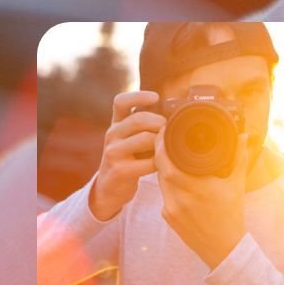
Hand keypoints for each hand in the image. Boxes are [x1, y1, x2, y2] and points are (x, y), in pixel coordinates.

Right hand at [86, 91, 165, 221]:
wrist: (109, 188)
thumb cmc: (129, 158)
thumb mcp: (130, 138)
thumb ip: (145, 125)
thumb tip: (174, 110)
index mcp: (116, 124)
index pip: (120, 102)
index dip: (138, 96)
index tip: (155, 97)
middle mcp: (111, 135)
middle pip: (139, 119)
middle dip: (160, 123)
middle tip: (168, 131)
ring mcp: (113, 153)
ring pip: (145, 139)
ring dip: (161, 143)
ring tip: (165, 148)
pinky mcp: (120, 170)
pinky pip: (149, 161)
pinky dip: (160, 162)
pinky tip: (161, 164)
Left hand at [156, 132, 249, 270]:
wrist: (223, 247)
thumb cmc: (232, 214)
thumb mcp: (237, 185)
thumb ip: (239, 158)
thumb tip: (242, 136)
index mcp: (199, 189)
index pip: (169, 165)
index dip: (162, 148)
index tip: (165, 134)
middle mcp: (182, 199)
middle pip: (161, 171)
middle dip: (160, 155)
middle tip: (164, 140)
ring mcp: (172, 209)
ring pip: (160, 182)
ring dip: (163, 170)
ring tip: (170, 157)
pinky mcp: (168, 217)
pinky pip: (164, 195)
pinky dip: (168, 185)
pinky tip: (176, 181)